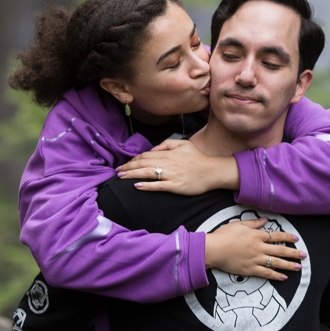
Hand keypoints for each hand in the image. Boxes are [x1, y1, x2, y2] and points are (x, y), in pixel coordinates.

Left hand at [118, 140, 239, 194]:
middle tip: (117, 171)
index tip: (125, 163)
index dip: (134, 159)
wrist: (212, 171)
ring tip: (121, 177)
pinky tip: (137, 186)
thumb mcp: (183, 144)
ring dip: (132, 174)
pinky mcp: (176, 186)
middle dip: (128, 167)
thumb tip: (153, 149)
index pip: (146, 155)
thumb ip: (167, 144)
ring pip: (148, 173)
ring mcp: (171, 175)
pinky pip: (158, 186)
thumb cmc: (198, 158)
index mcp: (169, 153)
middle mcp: (168, 163)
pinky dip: (147, 185)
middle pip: (143, 163)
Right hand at [204, 218, 305, 280]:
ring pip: (276, 262)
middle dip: (293, 253)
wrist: (213, 249)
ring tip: (298, 267)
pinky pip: (266, 273)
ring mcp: (255, 259)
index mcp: (257, 235)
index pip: (276, 236)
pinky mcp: (250, 269)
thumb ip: (254, 223)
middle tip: (304, 255)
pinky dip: (276, 275)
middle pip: (280, 250)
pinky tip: (284, 277)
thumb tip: (265, 220)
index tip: (296, 239)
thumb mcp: (239, 224)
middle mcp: (259, 247)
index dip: (287, 237)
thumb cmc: (224, 235)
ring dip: (289, 265)